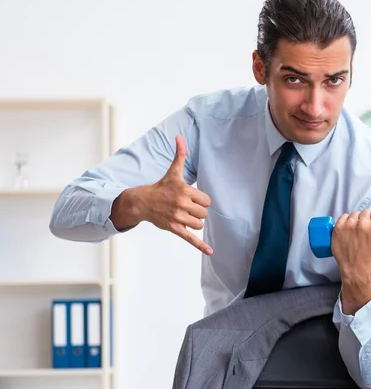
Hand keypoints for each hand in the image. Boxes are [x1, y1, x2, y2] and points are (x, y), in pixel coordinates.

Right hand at [142, 135, 212, 254]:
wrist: (142, 202)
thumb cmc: (160, 187)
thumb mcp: (172, 172)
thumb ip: (179, 155)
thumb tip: (179, 137)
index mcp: (184, 191)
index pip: (206, 200)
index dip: (201, 200)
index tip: (191, 198)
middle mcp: (181, 204)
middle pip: (204, 213)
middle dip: (197, 211)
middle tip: (186, 207)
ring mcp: (178, 217)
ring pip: (199, 224)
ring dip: (194, 222)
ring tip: (183, 215)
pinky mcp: (175, 228)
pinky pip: (191, 238)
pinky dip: (201, 246)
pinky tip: (210, 251)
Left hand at [331, 208, 370, 278]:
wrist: (356, 266)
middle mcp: (362, 225)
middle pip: (365, 211)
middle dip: (367, 217)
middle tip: (366, 224)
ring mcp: (349, 226)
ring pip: (354, 214)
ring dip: (356, 218)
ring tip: (356, 227)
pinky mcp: (338, 228)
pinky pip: (343, 216)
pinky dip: (345, 219)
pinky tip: (348, 225)